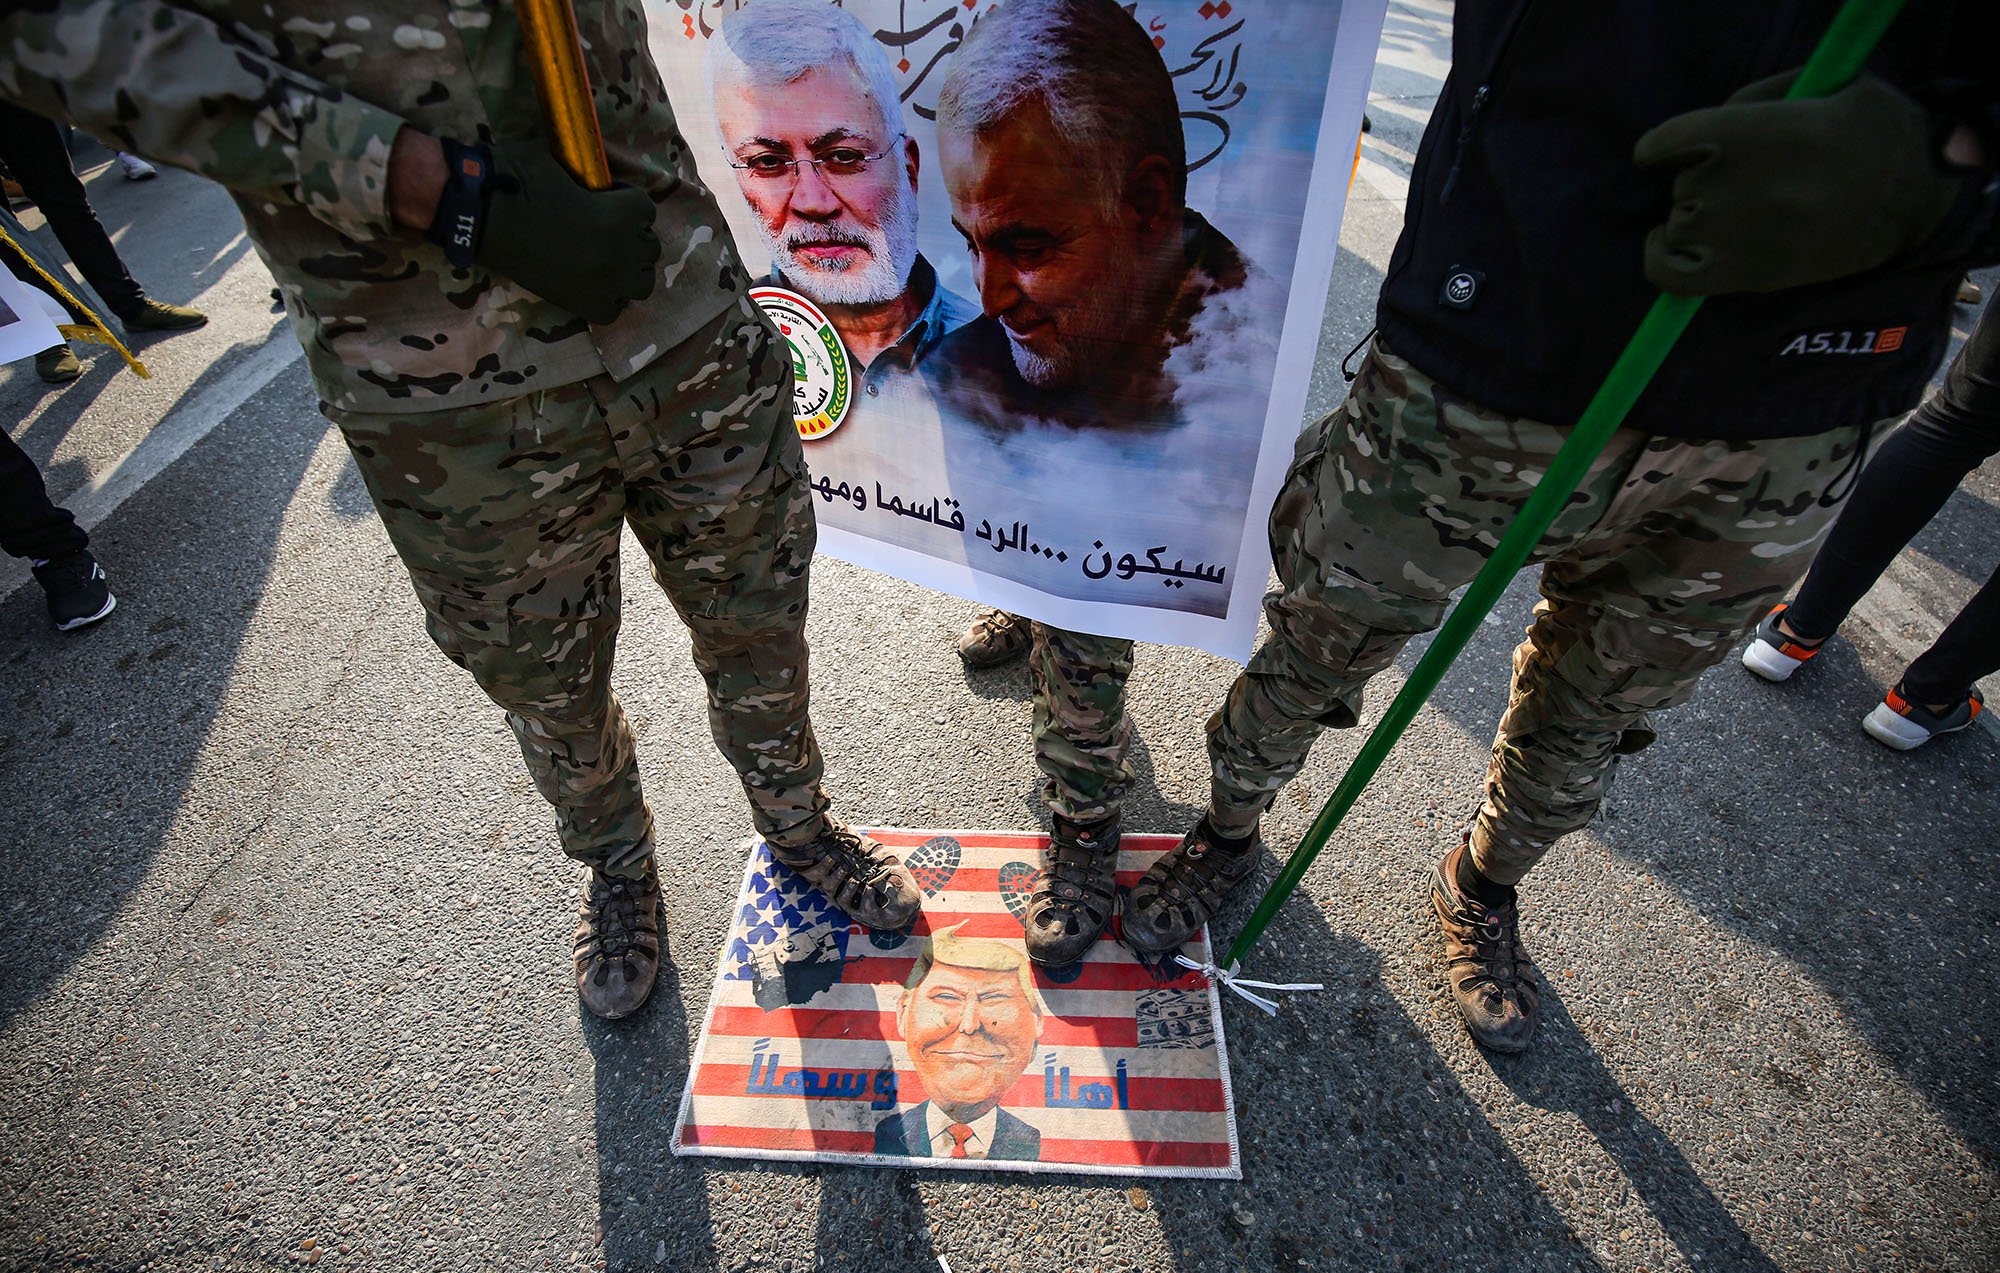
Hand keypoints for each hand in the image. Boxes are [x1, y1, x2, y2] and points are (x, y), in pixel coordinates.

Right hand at [419, 137, 660, 323]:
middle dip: (628, 237)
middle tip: (602, 230)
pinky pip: (613, 310)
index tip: (605, 200)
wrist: (478, 214)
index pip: (647, 210)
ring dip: (626, 270)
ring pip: (641, 283)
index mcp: (621, 213)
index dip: (625, 202)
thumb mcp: (562, 163)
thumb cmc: (515, 178)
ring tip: (601, 259)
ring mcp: (604, 282)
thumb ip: (592, 178)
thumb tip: (600, 181)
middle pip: (648, 248)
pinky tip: (587, 283)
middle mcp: (620, 251)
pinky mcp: (582, 305)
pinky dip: (606, 298)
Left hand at [1634, 72, 1967, 294]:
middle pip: (1682, 183)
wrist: (1917, 199)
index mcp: (1753, 133)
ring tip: (1741, 212)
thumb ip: (1763, 95)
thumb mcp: (1831, 85)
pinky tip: (1668, 244)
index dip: (1664, 145)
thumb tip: (1715, 120)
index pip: (1670, 139)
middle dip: (1706, 179)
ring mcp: (1734, 234)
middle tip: (1755, 182)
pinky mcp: (1743, 275)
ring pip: (1679, 222)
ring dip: (1698, 215)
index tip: (1666, 150)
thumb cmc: (1876, 135)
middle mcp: (1736, 185)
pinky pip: (1668, 274)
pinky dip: (1658, 258)